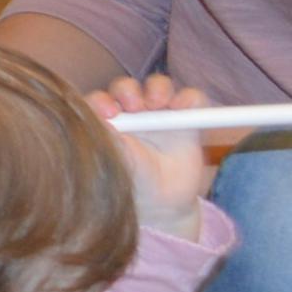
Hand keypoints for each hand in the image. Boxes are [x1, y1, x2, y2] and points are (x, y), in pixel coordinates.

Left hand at [84, 74, 214, 237]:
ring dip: (157, 89)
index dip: (101, 101)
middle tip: (133, 105)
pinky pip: (192, 99)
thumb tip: (100, 120)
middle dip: (128, 91)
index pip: (98, 101)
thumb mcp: (118, 164)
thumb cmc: (131, 185)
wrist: (162, 204)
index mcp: (107, 123)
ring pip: (158, 87)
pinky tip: (181, 107)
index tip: (108, 113)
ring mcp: (160, 114)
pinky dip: (189, 98)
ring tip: (157, 103)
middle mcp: (131, 114)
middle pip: (126, 88)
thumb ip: (110, 142)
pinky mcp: (188, 118)